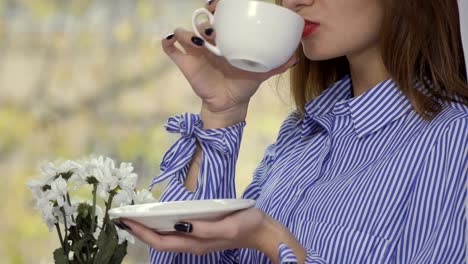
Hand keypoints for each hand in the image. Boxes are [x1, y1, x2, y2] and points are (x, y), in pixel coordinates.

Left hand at [117, 207, 305, 261]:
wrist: (263, 230)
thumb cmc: (247, 224)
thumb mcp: (227, 225)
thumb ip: (203, 229)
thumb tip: (179, 225)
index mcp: (197, 243)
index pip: (162, 240)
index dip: (142, 232)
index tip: (126, 221)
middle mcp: (193, 244)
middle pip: (160, 241)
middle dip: (139, 231)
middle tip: (122, 218)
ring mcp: (197, 240)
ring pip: (166, 238)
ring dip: (149, 229)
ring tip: (134, 218)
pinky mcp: (202, 234)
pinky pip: (176, 233)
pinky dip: (162, 226)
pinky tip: (157, 219)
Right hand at [161, 0, 298, 118]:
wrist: (229, 103)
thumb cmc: (244, 83)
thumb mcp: (261, 73)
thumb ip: (277, 64)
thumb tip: (297, 57)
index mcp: (226, 39)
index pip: (218, 16)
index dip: (217, 7)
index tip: (219, 5)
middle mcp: (209, 41)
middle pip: (201, 21)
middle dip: (204, 19)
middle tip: (213, 27)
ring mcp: (195, 51)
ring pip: (185, 33)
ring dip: (188, 32)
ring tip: (199, 41)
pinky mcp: (185, 63)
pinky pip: (171, 49)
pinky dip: (167, 43)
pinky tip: (170, 41)